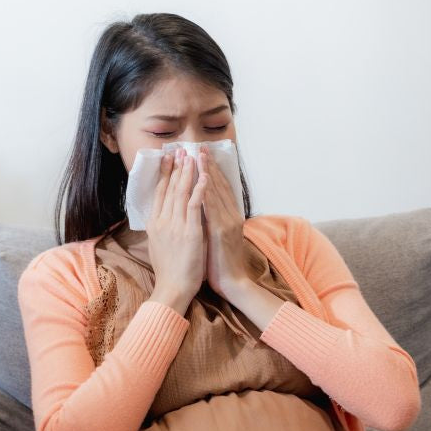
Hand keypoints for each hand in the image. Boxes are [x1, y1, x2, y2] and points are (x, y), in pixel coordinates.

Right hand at [146, 147, 207, 313]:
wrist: (174, 288)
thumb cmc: (171, 270)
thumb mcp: (160, 245)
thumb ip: (162, 228)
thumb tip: (163, 217)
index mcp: (155, 224)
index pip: (159, 193)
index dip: (164, 174)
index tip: (168, 158)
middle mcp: (162, 221)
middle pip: (169, 188)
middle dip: (175, 167)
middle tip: (179, 149)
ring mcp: (175, 226)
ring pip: (180, 192)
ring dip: (187, 172)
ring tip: (191, 156)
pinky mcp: (189, 232)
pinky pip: (194, 206)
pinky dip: (199, 189)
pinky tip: (204, 177)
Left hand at [196, 144, 248, 299]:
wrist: (233, 283)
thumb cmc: (221, 264)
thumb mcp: (218, 239)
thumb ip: (213, 222)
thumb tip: (202, 211)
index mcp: (230, 217)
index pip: (220, 189)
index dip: (212, 171)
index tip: (202, 156)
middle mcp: (232, 216)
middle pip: (219, 186)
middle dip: (208, 165)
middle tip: (199, 147)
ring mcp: (228, 222)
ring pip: (216, 192)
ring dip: (206, 172)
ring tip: (198, 155)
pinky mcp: (221, 231)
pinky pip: (211, 207)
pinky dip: (205, 191)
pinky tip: (199, 179)